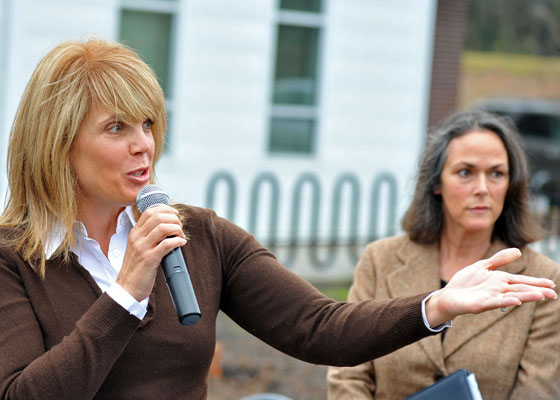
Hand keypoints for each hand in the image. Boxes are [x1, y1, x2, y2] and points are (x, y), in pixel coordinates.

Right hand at [116, 205, 186, 300]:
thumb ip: (148, 236)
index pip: (149, 211)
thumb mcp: (138, 247)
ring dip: (177, 229)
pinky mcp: (149, 259)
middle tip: (180, 227)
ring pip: (163, 228)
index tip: (175, 213)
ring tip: (181, 235)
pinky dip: (178, 241)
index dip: (165, 209)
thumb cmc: (136, 268)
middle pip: (158, 217)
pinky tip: (181, 243)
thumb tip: (168, 228)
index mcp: (134, 233)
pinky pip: (167, 244)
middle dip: (173, 219)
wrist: (127, 288)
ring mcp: (142, 248)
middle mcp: (137, 238)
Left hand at [426, 248, 557, 326]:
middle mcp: (498, 290)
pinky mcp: (481, 304)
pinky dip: (506, 302)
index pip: (521, 281)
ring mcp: (491, 298)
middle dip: (537, 291)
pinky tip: (516, 301)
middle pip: (520, 289)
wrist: (448, 295)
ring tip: (541, 296)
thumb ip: (499, 259)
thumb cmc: (465, 282)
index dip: (536, 282)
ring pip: (512, 296)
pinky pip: (496, 303)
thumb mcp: (482, 266)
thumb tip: (518, 251)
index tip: (551, 284)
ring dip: (526, 296)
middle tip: (553, 294)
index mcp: (500, 281)